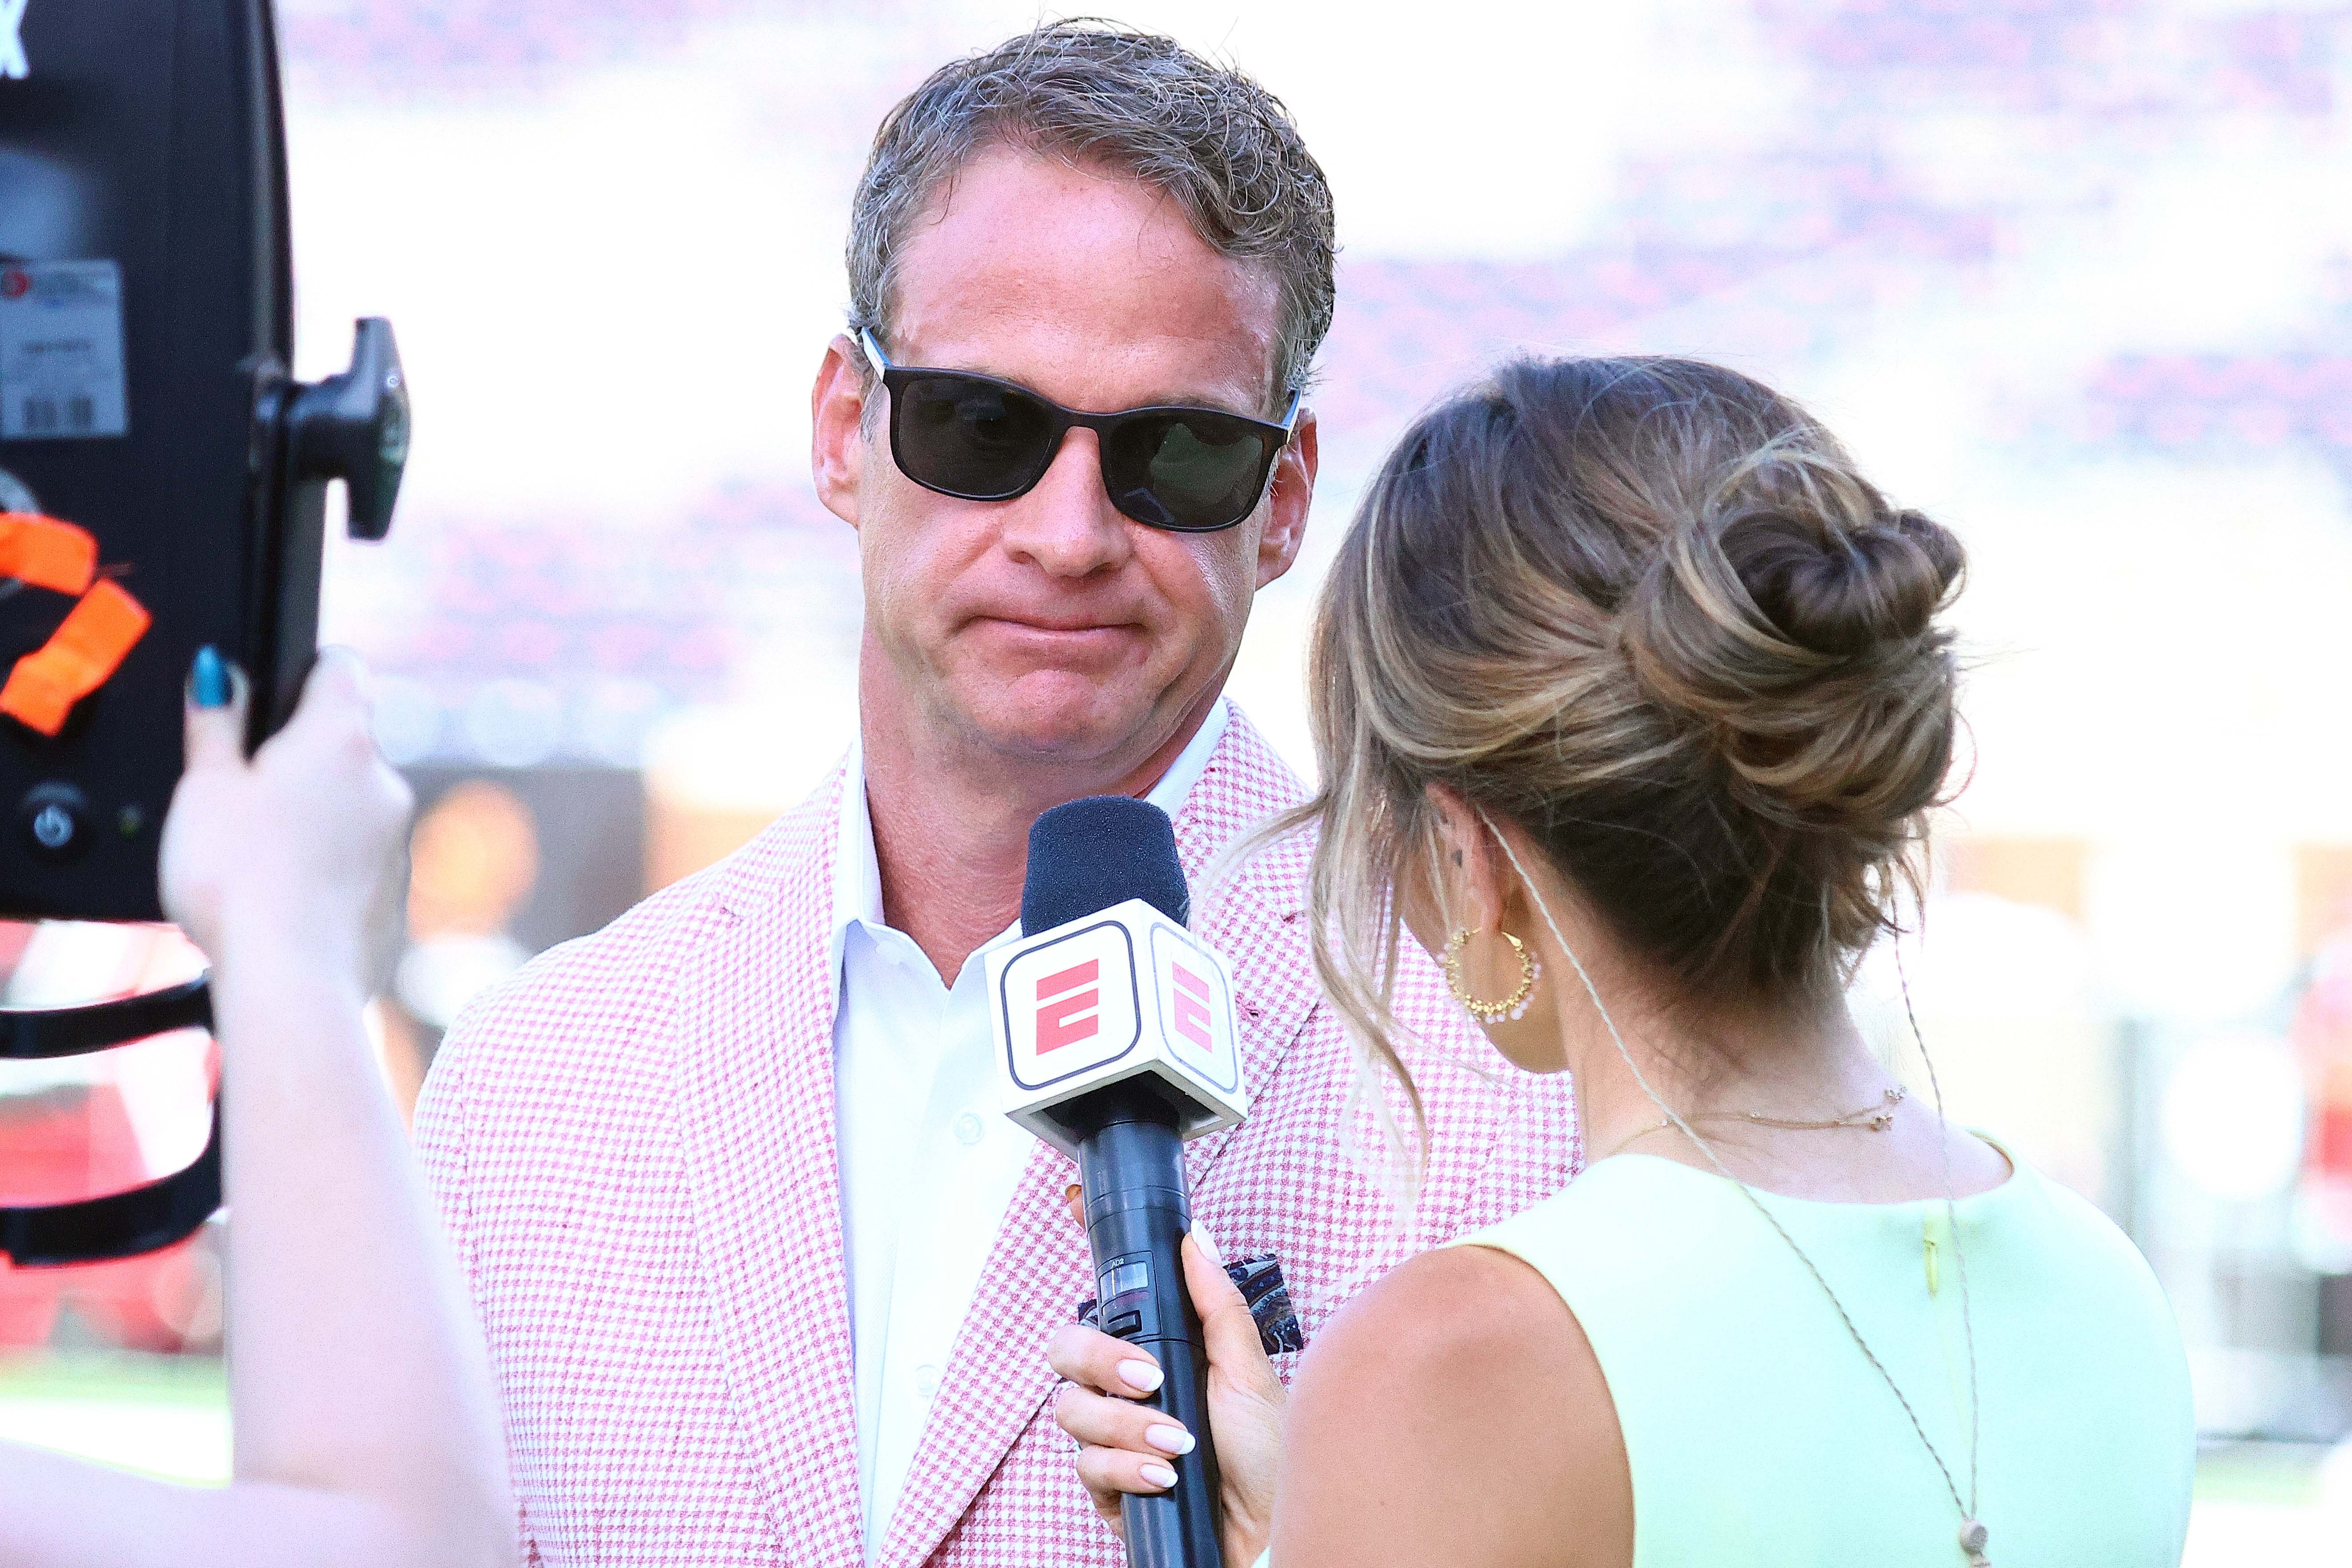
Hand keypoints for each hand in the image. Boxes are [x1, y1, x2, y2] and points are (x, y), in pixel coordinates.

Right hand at [159, 646, 411, 991]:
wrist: (292, 980)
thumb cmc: (240, 880)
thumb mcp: (204, 788)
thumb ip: (215, 721)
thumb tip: (220, 670)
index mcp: (341, 738)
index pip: (341, 667)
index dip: (306, 671)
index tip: (274, 693)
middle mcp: (386, 781)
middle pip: (344, 743)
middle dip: (300, 758)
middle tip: (243, 796)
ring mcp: (400, 839)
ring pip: (355, 805)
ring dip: (316, 816)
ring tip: (260, 857)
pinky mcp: (399, 891)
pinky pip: (362, 860)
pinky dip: (330, 866)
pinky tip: (288, 895)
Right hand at [1048, 1213, 1284, 1566]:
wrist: (1273, 1532)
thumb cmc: (1269, 1456)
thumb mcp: (1248, 1372)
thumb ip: (1215, 1304)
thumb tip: (1194, 1236)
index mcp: (1160, 1354)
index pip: (1108, 1301)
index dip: (1087, 1253)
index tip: (1071, 1201)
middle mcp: (1130, 1393)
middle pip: (1066, 1352)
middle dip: (1101, 1361)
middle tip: (1150, 1378)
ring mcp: (1115, 1441)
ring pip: (1073, 1412)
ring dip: (1129, 1427)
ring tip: (1178, 1444)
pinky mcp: (1109, 1491)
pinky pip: (1086, 1468)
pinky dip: (1126, 1469)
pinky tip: (1164, 1476)